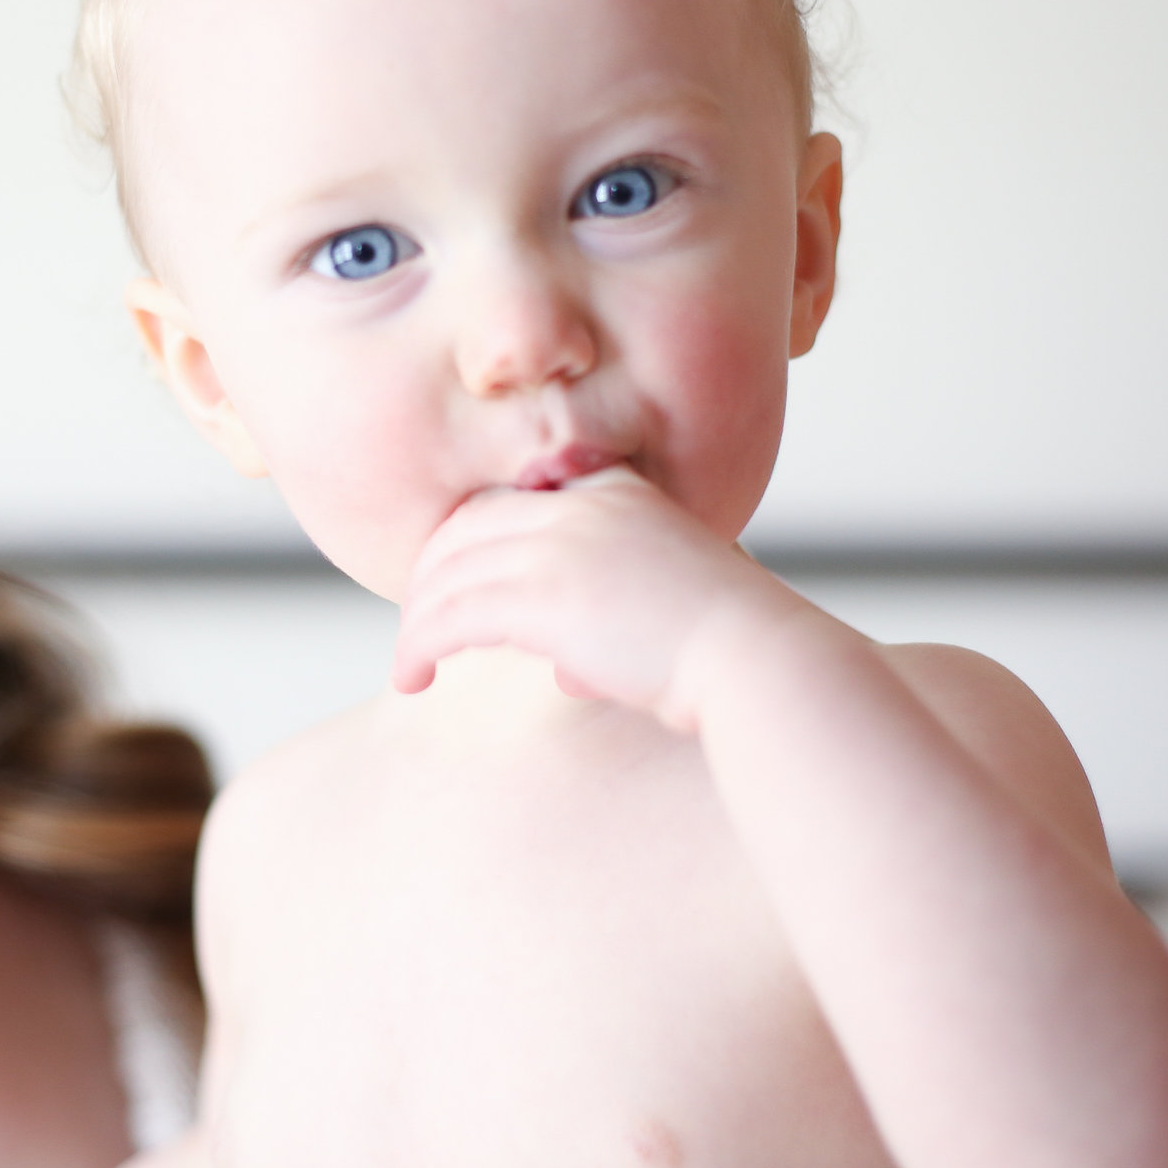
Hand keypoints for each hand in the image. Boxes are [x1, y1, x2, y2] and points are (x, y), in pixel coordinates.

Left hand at [393, 466, 812, 730]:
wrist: (757, 658)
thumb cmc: (730, 652)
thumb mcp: (668, 605)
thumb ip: (610, 621)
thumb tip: (569, 669)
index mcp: (614, 493)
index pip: (509, 501)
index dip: (465, 543)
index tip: (448, 585)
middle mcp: (580, 508)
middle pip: (466, 528)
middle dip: (429, 579)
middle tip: (418, 628)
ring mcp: (560, 547)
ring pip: (449, 572)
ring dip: (417, 621)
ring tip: (409, 665)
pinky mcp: (543, 598)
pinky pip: (451, 614)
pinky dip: (419, 644)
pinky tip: (413, 675)